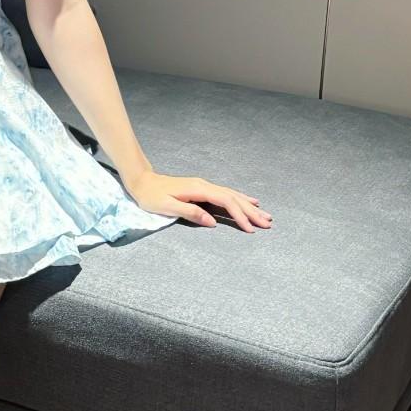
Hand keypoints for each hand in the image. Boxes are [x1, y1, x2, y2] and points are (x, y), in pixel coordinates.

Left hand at [125, 169, 272, 232]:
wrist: (142, 181)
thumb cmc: (151, 196)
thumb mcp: (167, 207)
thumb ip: (190, 213)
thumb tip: (212, 221)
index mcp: (198, 190)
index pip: (225, 202)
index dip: (240, 215)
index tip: (251, 229)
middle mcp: (205, 185)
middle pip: (233, 198)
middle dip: (251, 212)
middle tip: (268, 223)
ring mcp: (205, 186)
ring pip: (232, 195)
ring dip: (249, 206)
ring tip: (265, 215)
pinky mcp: (203, 189)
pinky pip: (226, 194)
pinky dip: (240, 199)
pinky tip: (249, 202)